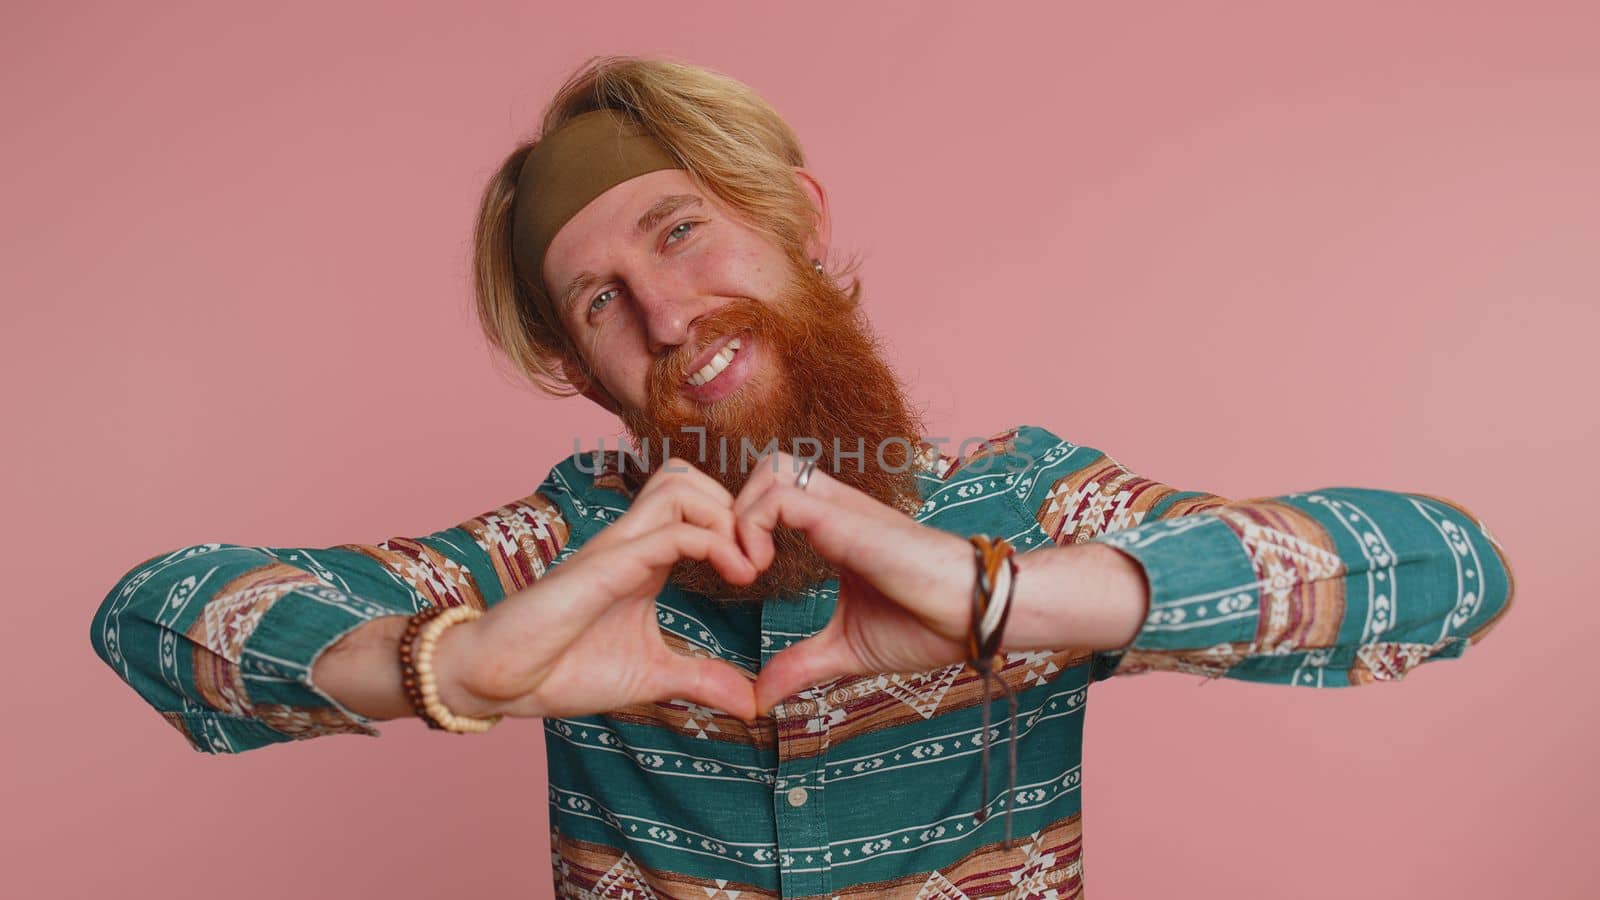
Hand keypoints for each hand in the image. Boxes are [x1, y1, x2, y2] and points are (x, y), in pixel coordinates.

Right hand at [434, 458, 762, 723]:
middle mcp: (631, 542)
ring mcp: (617, 548)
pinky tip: (735, 578)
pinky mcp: (605, 566)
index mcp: (645, 559)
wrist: (500, 682)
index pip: (695, 503)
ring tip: (746, 566)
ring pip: (679, 484)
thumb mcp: (652, 677)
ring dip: (726, 515)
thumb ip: (701, 680)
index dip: (736, 522)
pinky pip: (669, 531)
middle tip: (757, 560)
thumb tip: (752, 704)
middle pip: (689, 477)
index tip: (760, 569)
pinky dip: (714, 543)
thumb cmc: (563, 671)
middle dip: (737, 507)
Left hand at [734, 452, 992, 715]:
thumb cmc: (927, 626)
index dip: (744, 525)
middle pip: (768, 467)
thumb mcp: (846, 650)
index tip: (741, 578)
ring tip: (748, 570)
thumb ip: (801, 665)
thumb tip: (760, 698)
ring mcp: (841, 510)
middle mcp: (836, 509)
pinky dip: (753, 527)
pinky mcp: (847, 520)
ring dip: (740, 515)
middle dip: (734, 508)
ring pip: (769, 469)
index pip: (775, 495)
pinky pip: (780, 497)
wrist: (976, 618)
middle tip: (736, 566)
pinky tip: (760, 572)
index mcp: (835, 529)